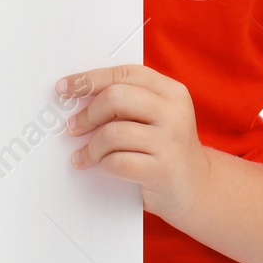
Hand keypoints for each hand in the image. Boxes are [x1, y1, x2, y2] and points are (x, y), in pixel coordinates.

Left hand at [57, 64, 209, 221]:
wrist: (198, 188)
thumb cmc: (165, 148)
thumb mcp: (156, 116)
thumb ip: (128, 101)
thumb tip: (77, 95)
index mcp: (171, 91)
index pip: (124, 74)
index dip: (90, 79)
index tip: (64, 88)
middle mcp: (174, 112)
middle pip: (116, 98)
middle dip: (88, 114)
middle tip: (73, 127)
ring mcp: (171, 141)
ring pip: (113, 133)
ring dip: (91, 146)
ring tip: (84, 155)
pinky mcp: (163, 171)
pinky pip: (119, 162)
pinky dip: (104, 164)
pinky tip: (101, 167)